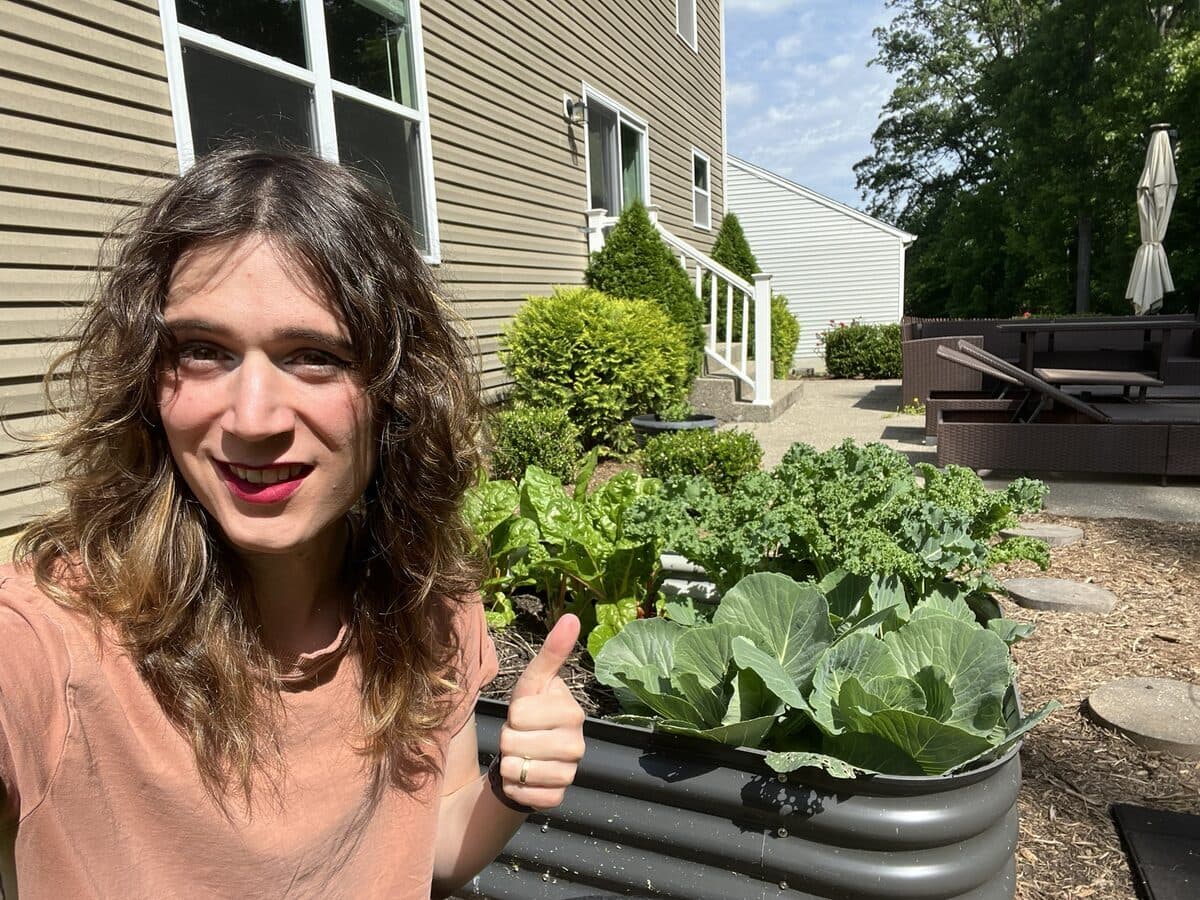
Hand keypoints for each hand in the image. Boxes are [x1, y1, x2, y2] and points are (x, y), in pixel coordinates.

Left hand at [496, 614, 585, 810]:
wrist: (527, 758)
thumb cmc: (529, 715)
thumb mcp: (534, 683)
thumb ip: (552, 653)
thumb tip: (572, 616)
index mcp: (573, 712)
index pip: (519, 714)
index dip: (511, 716)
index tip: (522, 716)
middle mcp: (578, 745)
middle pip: (515, 742)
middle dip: (507, 740)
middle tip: (519, 738)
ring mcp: (570, 774)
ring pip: (517, 769)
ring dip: (508, 764)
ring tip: (521, 757)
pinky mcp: (558, 799)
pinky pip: (523, 794)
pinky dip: (514, 788)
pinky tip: (524, 779)